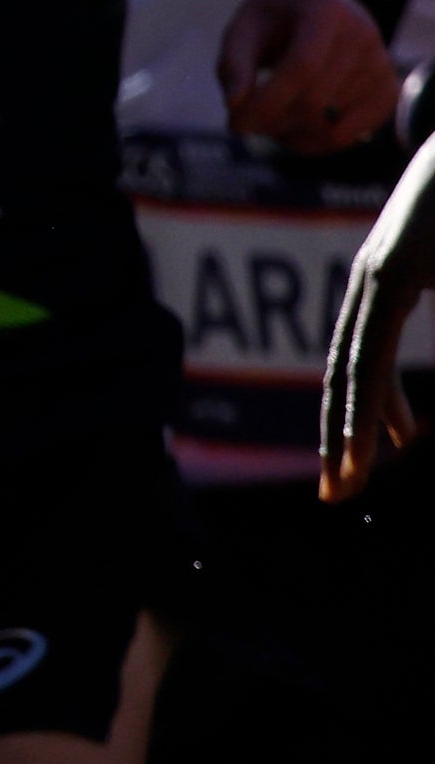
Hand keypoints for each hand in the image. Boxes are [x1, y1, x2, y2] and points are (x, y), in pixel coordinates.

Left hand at [218, 0, 398, 152]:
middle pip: (314, 101)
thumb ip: (234, 65)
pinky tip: (291, 130)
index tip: (234, 124)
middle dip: (270, 122)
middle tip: (242, 123)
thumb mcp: (243, 30)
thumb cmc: (271, 20)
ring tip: (266, 115)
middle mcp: (362, 35)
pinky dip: (313, 144)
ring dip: (287, 133)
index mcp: (326, 11)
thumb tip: (234, 105)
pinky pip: (349, 136)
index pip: (303, 68)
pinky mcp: (387, 91)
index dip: (267, 103)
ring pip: (329, 126)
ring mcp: (380, 64)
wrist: (314, 4)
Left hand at [322, 133, 434, 496]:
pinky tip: (379, 438)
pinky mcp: (394, 269)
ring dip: (351, 429)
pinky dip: (373, 396)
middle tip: (337, 494)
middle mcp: (372, 282)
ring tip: (350, 477)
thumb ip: (434, 297)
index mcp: (388, 284)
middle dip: (342, 438)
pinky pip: (376, 346)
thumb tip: (421, 391)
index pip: (361, 362)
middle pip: (345, 373)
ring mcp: (379, 274)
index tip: (358, 465)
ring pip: (355, 367)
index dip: (359, 417)